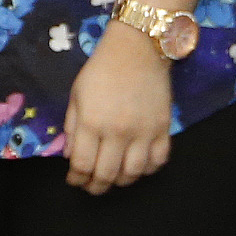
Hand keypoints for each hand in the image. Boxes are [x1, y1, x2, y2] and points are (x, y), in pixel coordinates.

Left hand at [64, 29, 174, 193]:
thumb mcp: (76, 95)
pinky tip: (137, 165)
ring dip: (121, 181)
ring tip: (113, 178)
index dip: (76, 178)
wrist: (137, 49)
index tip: (74, 180)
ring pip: (134, 173)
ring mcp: (144, 131)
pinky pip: (158, 160)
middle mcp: (118, 131)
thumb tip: (72, 156)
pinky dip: (147, 169)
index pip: (83, 165)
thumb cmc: (101, 70)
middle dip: (96, 186)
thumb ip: (72, 127)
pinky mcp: (163, 128)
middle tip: (91, 186)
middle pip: (107, 174)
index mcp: (92, 122)